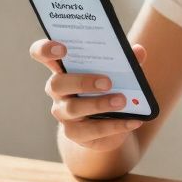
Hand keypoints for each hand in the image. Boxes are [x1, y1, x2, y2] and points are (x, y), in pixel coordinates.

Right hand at [29, 39, 145, 150]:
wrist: (109, 123)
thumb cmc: (109, 88)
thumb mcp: (119, 72)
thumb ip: (127, 61)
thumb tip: (138, 51)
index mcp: (63, 67)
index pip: (42, 54)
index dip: (46, 50)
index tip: (63, 48)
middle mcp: (57, 90)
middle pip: (57, 83)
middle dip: (81, 81)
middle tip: (107, 82)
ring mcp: (63, 113)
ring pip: (73, 109)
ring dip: (99, 104)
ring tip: (122, 101)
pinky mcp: (74, 133)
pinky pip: (91, 131)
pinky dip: (115, 125)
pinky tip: (133, 121)